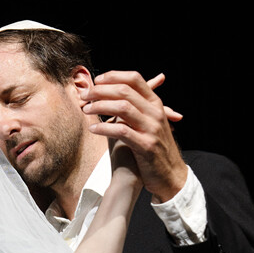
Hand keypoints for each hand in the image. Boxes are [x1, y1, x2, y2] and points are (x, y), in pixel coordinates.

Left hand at [83, 71, 187, 201]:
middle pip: (125, 91)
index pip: (134, 79)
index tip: (96, 80)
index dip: (114, 76)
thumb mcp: (147, 124)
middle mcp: (155, 113)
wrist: (169, 176)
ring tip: (86, 110)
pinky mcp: (146, 145)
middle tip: (84, 96)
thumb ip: (133, 109)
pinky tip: (93, 129)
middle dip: (101, 91)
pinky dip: (104, 128)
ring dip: (100, 106)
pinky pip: (122, 131)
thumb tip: (109, 96)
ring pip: (123, 107)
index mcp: (155, 104)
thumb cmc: (151, 149)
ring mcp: (152, 129)